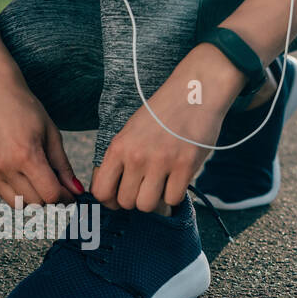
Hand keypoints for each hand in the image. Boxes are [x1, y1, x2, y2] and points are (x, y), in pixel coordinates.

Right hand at [0, 66, 81, 205]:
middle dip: (49, 198)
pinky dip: (13, 189)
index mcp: (26, 155)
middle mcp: (4, 166)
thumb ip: (63, 166)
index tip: (70, 195)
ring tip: (35, 178)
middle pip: (35, 203)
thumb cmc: (24, 109)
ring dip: (31, 197)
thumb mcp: (51, 134)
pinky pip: (0, 193)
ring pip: (17, 203)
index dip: (64, 198)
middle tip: (55, 185)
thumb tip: (76, 191)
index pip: (50, 195)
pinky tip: (17, 171)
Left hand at [92, 44, 246, 211]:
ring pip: (147, 206)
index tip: (120, 196)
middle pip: (126, 203)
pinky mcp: (185, 165)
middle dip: (136, 199)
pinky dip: (175, 196)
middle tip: (147, 188)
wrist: (195, 91)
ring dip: (155, 202)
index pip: (101, 191)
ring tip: (162, 186)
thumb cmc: (162, 114)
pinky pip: (173, 200)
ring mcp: (161, 162)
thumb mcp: (131, 131)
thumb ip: (120, 160)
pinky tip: (177, 181)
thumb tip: (112, 194)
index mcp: (119, 146)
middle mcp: (136, 156)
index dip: (110, 200)